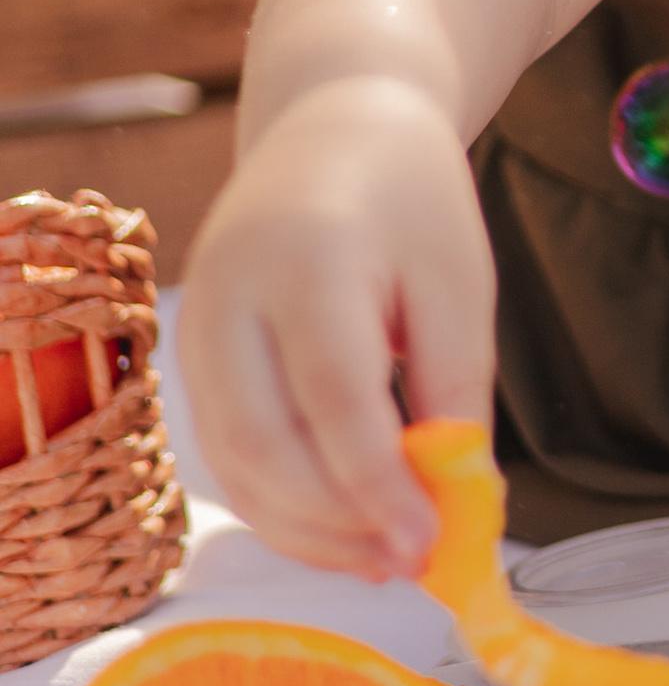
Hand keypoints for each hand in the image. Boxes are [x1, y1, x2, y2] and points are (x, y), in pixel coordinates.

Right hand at [178, 76, 495, 581]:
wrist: (333, 124)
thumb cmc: (411, 201)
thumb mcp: (458, 285)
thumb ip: (455, 394)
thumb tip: (457, 509)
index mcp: (307, 259)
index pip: (334, 397)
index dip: (378, 487)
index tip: (429, 546)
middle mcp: (230, 297)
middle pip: (267, 445)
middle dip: (340, 524)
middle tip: (413, 562)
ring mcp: (197, 330)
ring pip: (237, 467)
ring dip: (311, 531)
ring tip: (390, 557)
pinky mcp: (193, 359)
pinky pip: (231, 456)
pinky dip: (285, 506)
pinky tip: (348, 529)